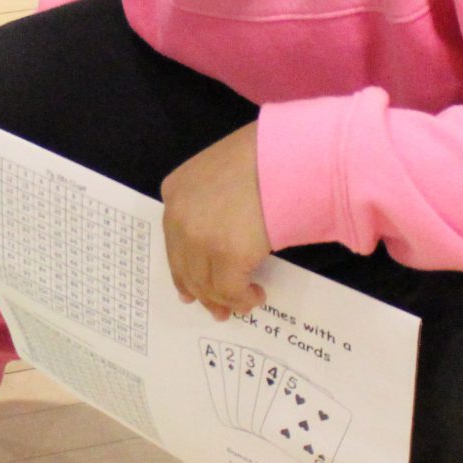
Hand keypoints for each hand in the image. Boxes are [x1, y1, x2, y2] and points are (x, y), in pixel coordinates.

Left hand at [162, 123, 270, 319]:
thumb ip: (209, 200)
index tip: (190, 290)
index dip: (184, 269)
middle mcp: (179, 216)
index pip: (173, 241)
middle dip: (202, 293)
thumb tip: (220, 235)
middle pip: (185, 267)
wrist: (289, 153)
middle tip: (217, 310)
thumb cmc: (264, 155)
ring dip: (226, 299)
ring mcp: (200, 237)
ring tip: (246, 301)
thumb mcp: (221, 169)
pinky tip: (256, 295)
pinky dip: (243, 299)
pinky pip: (230, 290)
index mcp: (175, 191)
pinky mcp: (228, 255)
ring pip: (205, 284)